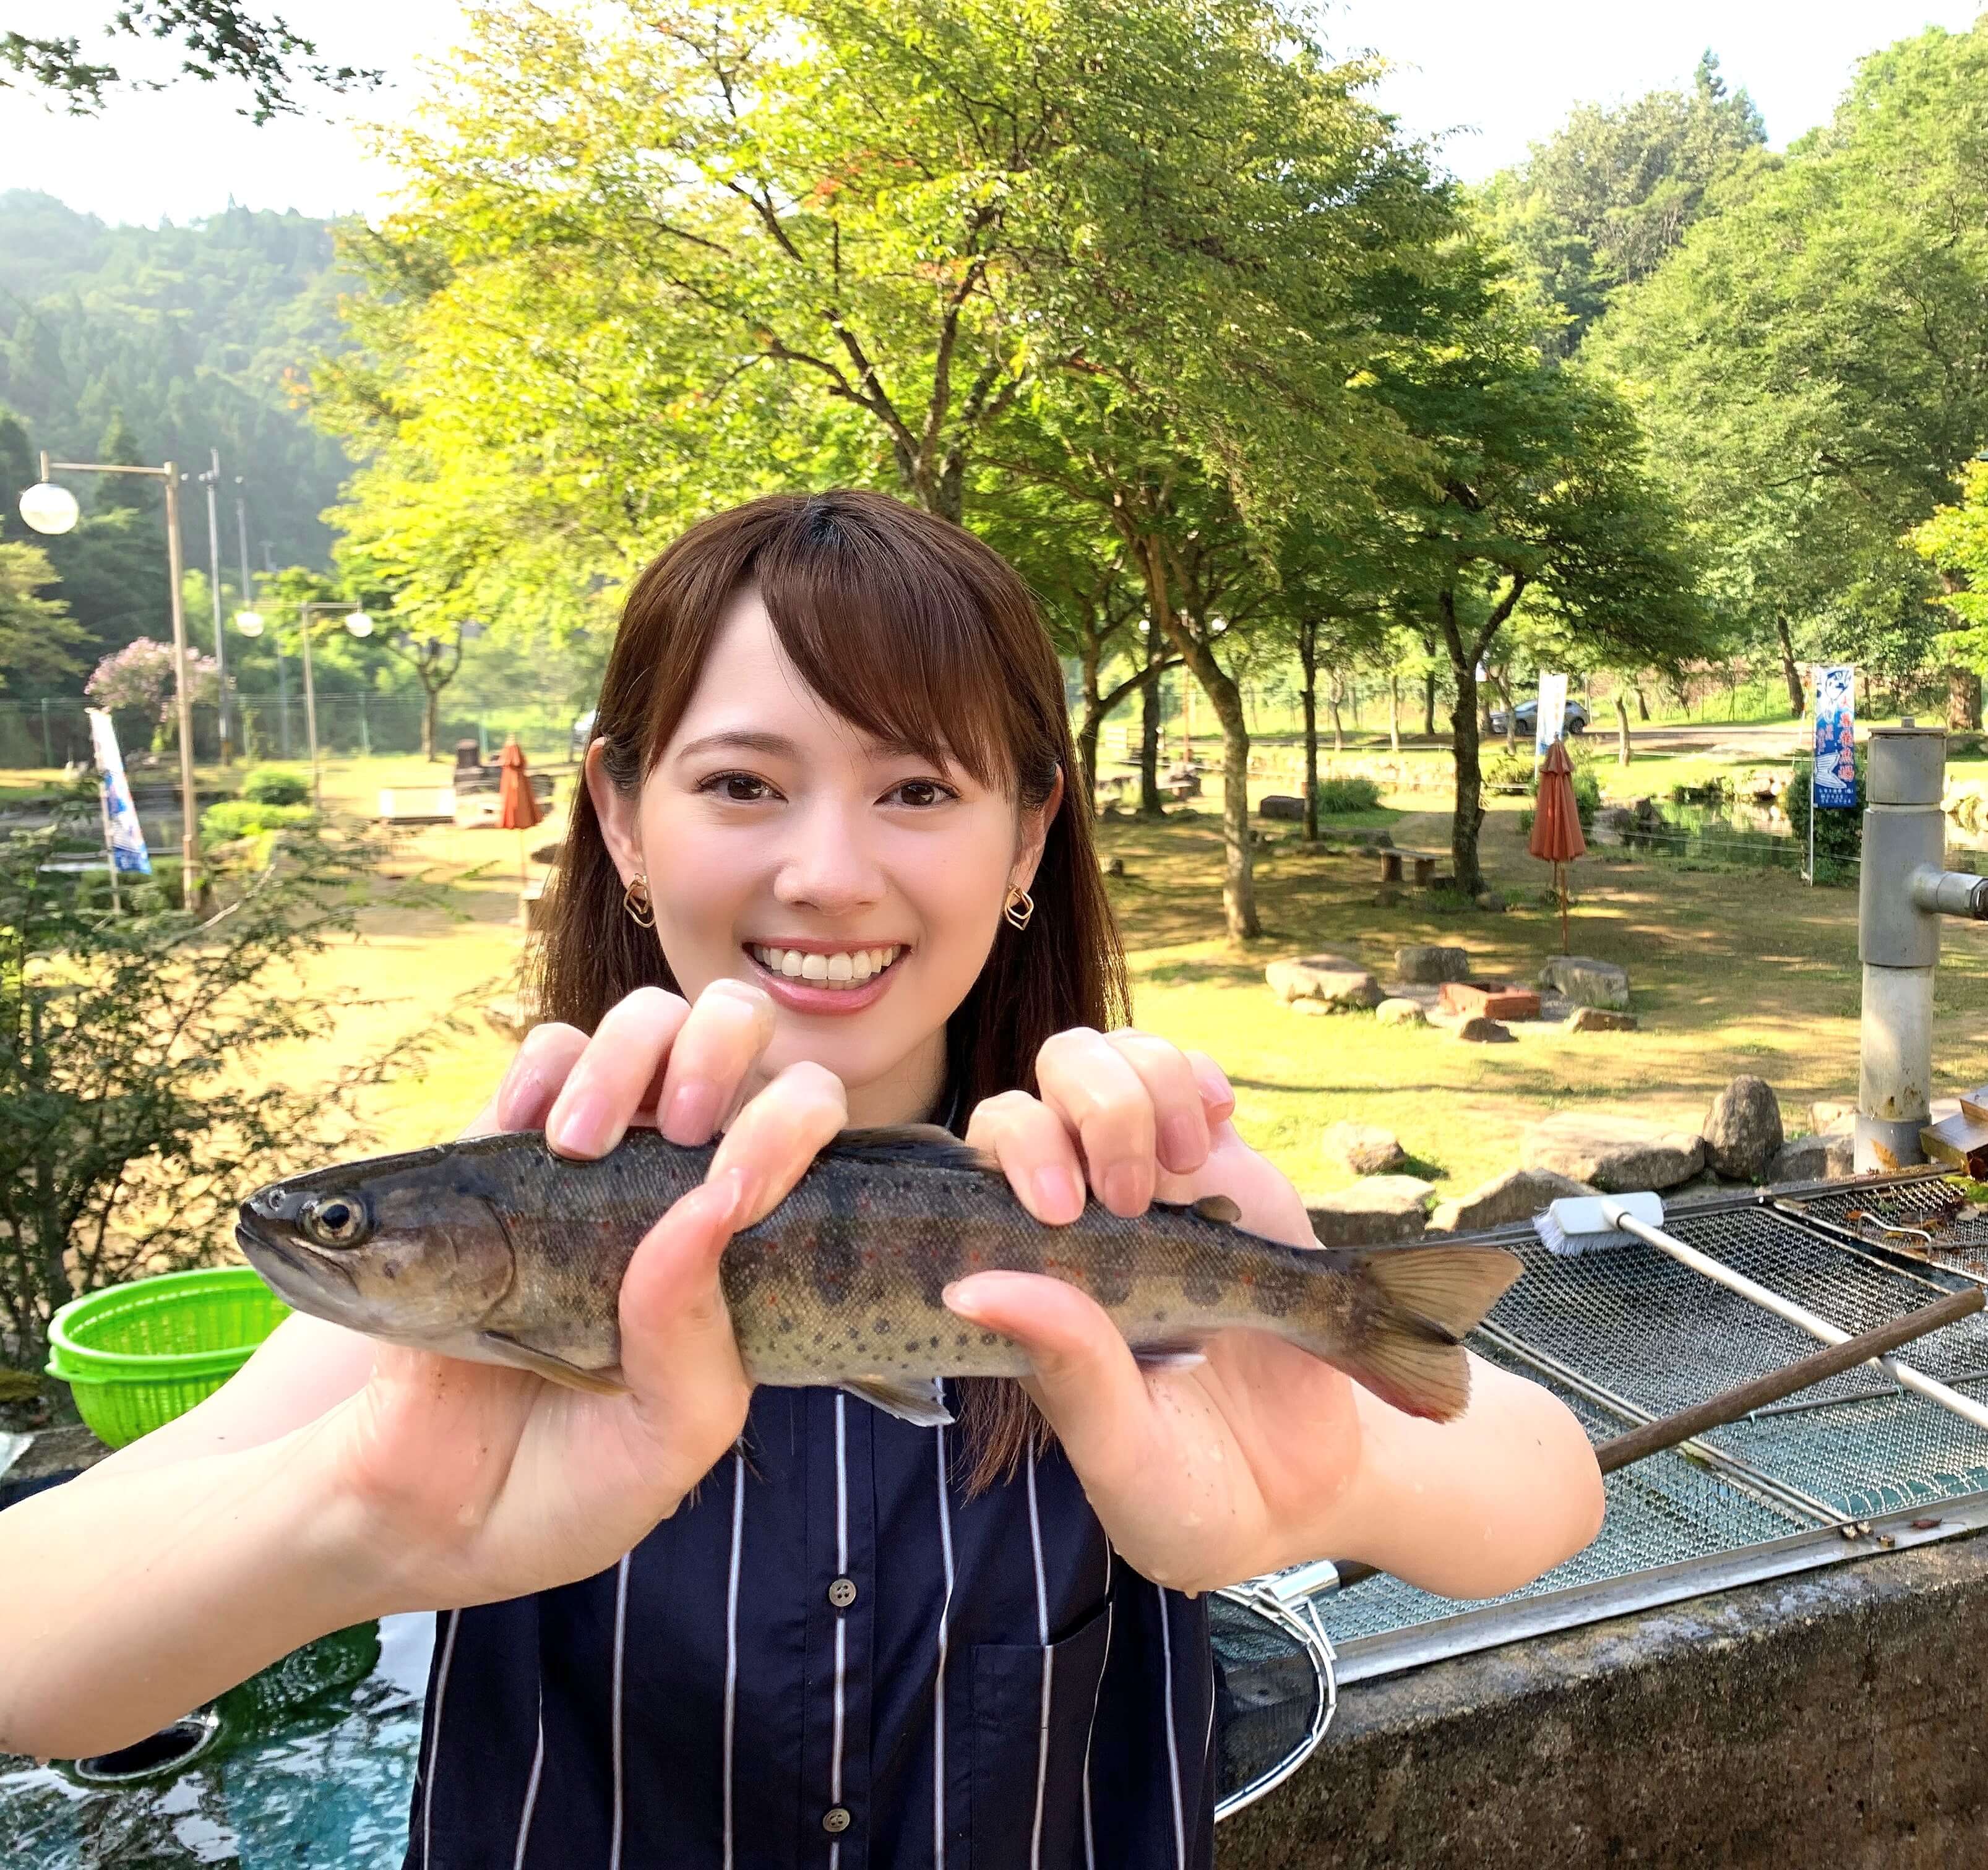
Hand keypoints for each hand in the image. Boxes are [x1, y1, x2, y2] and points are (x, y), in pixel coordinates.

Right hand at [319, 981, 845, 1608]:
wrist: (432, 1514)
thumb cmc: (577, 1480)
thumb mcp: (667, 1443)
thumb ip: (695, 1341)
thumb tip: (705, 1209)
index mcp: (749, 1243)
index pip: (805, 1132)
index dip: (794, 1123)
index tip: (741, 1189)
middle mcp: (681, 1183)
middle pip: (735, 1037)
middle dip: (723, 1049)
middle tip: (685, 1128)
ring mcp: (593, 1160)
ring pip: (644, 1025)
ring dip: (633, 1054)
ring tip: (587, 1141)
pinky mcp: (500, 1157)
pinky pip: (542, 1057)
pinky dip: (546, 1068)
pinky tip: (534, 1132)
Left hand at [953, 1029, 1601, 1597]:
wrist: (1309, 1487)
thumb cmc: (1191, 1487)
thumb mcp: (1123, 1454)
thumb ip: (1064, 1370)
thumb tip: (972, 1290)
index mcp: (1024, 1280)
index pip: (973, 1171)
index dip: (1011, 1155)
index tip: (1057, 1210)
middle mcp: (1072, 1218)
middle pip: (1033, 1092)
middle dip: (1082, 1115)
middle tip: (1126, 1197)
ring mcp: (1147, 1183)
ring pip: (1103, 1059)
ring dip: (1138, 1089)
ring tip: (1179, 1168)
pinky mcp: (1221, 1170)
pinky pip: (1186, 1075)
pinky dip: (1192, 1079)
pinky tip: (1209, 1130)